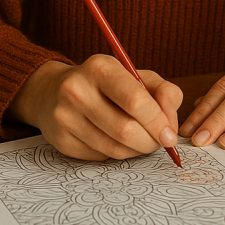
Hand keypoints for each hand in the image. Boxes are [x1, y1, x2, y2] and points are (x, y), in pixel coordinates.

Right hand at [8, 55, 182, 160]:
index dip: (158, 122)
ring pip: (114, 149)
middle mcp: (77, 90)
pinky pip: (100, 157)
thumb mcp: (136, 76)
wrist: (52, 91)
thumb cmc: (105, 84)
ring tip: (142, 142)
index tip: (170, 136)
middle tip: (160, 143)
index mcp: (100, 68)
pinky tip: (117, 142)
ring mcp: (65, 116)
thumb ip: (164, 92)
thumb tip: (171, 125)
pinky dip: (117, 155)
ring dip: (136, 151)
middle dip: (150, 142)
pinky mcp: (60, 140)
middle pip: (125, 130)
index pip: (135, 100)